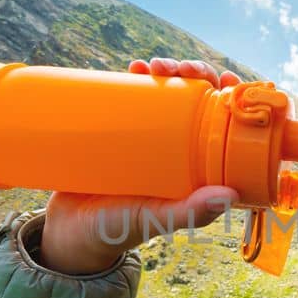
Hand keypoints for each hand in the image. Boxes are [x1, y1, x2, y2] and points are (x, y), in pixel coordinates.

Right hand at [38, 57, 242, 272]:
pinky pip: (133, 98)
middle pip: (195, 101)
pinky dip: (137, 77)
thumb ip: (189, 213)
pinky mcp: (119, 131)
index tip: (228, 80)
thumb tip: (229, 196)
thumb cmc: (116, 231)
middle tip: (180, 68)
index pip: (222, 125)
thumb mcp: (155, 219)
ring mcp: (148, 138)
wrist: (66, 231)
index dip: (230, 99)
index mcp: (195, 169)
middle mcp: (176, 150)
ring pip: (166, 93)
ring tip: (153, 66)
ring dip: (167, 70)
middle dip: (194, 75)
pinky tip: (135, 65)